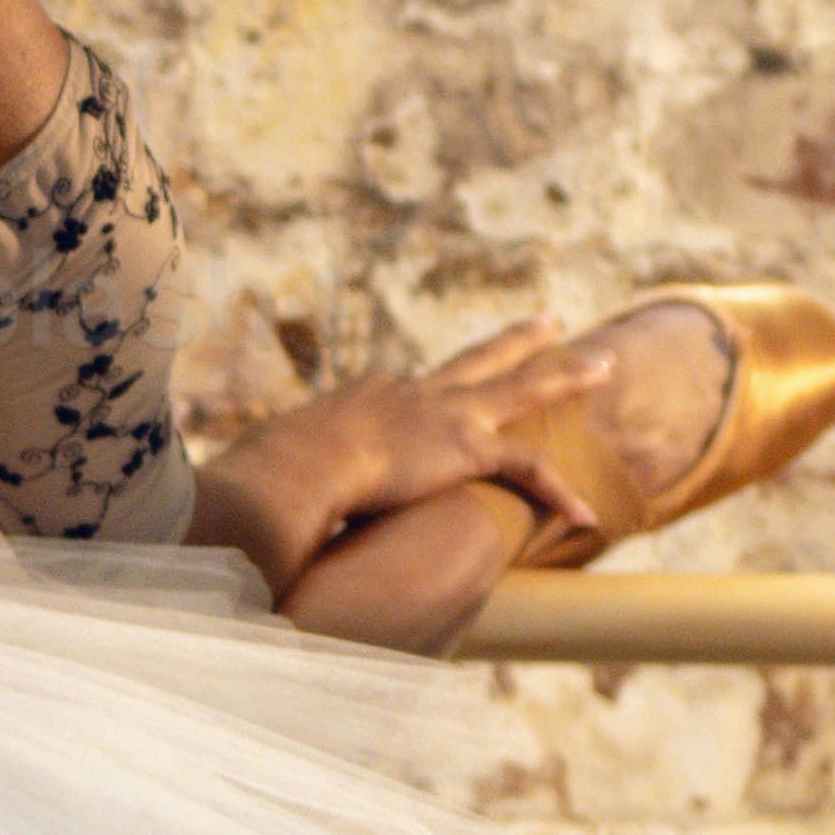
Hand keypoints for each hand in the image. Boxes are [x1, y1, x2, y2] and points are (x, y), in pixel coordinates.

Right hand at [199, 319, 692, 586]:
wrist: (295, 464)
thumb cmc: (270, 475)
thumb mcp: (270, 472)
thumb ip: (269, 482)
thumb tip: (234, 506)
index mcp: (369, 400)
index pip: (412, 393)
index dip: (432, 395)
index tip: (439, 395)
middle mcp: (414, 395)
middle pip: (476, 362)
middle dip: (515, 343)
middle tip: (548, 321)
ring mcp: (445, 416)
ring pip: (521, 390)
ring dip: (565, 379)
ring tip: (601, 365)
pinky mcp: (465, 448)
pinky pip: (527, 469)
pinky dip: (557, 491)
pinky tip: (587, 513)